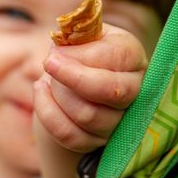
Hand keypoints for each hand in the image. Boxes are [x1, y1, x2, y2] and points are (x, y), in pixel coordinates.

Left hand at [33, 23, 147, 152]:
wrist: (70, 83)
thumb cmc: (76, 52)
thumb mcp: (78, 37)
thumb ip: (73, 36)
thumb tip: (60, 49)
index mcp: (131, 55)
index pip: (115, 57)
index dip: (79, 57)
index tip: (53, 53)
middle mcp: (136, 90)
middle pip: (110, 90)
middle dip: (70, 77)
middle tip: (48, 64)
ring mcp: (120, 120)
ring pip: (87, 115)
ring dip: (57, 94)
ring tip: (47, 79)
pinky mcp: (98, 141)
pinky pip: (70, 135)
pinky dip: (47, 113)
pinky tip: (41, 92)